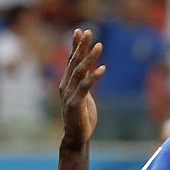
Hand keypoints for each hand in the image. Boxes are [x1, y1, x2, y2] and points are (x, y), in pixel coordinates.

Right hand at [59, 29, 105, 149]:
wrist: (76, 138)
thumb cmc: (81, 117)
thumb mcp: (83, 95)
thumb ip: (83, 82)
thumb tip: (89, 68)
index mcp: (67, 83)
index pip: (71, 61)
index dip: (75, 46)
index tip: (80, 31)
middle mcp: (65, 86)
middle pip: (74, 62)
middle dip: (81, 46)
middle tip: (88, 31)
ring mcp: (69, 95)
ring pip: (79, 72)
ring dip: (89, 58)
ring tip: (99, 46)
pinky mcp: (75, 104)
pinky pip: (85, 87)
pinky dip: (94, 77)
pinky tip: (103, 68)